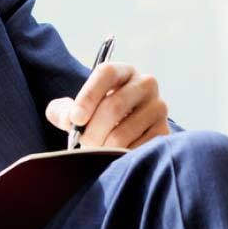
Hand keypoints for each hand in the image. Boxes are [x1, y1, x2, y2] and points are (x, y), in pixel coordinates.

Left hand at [46, 61, 171, 150]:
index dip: (88, 96)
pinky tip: (115, 155)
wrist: (128, 133)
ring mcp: (158, 107)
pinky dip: (119, 157)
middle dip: (92, 131)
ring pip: (123, 132)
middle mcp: (145, 83)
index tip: (75, 119)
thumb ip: (63, 111)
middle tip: (83, 143)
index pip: (106, 73)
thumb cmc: (99, 118)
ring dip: (104, 148)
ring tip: (98, 151)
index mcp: (123, 71)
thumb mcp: (80, 110)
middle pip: (114, 106)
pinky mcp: (163, 131)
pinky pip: (135, 148)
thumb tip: (68, 118)